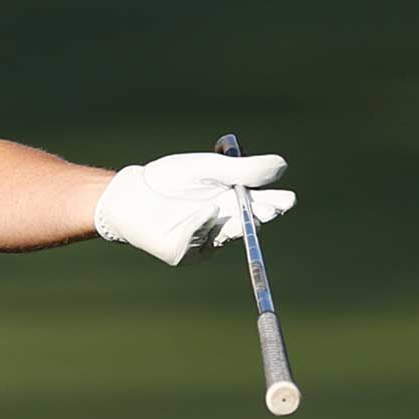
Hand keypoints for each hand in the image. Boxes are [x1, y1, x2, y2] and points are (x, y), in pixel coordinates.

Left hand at [94, 151, 294, 265]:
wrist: (132, 194)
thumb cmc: (171, 179)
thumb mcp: (208, 168)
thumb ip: (243, 170)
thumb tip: (282, 165)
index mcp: (236, 202)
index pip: (266, 204)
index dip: (277, 203)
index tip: (286, 199)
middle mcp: (228, 224)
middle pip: (252, 223)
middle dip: (260, 215)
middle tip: (270, 208)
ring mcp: (209, 241)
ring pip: (229, 234)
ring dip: (235, 222)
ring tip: (241, 209)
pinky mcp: (188, 253)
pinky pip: (200, 240)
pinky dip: (203, 224)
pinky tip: (207, 212)